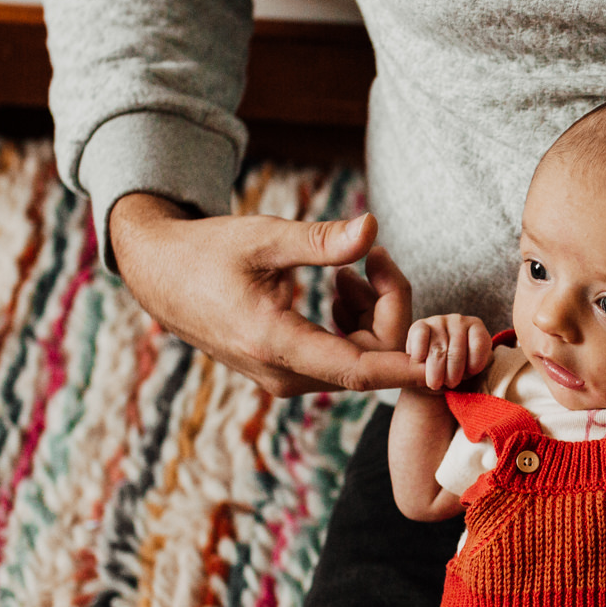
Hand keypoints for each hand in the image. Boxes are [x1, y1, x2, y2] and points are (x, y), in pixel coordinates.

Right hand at [107, 194, 426, 395]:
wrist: (160, 276)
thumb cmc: (207, 251)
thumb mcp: (264, 236)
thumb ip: (320, 240)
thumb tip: (372, 228)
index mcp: (274, 344)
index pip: (359, 371)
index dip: (408, 366)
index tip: (445, 355)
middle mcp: (282, 374)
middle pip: (368, 362)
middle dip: (390, 311)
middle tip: (378, 257)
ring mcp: (284, 377)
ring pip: (357, 361)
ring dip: (371, 316)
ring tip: (354, 266)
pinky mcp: (287, 370)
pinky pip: (341, 358)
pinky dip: (353, 324)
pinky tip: (340, 284)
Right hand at [404, 314, 495, 390]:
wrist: (433, 370)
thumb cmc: (457, 370)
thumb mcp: (470, 371)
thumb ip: (470, 370)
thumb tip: (458, 375)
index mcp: (476, 327)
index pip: (479, 344)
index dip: (475, 364)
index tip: (470, 374)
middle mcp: (459, 320)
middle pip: (456, 351)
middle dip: (453, 374)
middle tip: (450, 384)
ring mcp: (438, 321)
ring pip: (438, 350)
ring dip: (436, 371)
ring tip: (435, 383)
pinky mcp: (420, 325)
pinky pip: (420, 338)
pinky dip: (420, 354)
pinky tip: (421, 362)